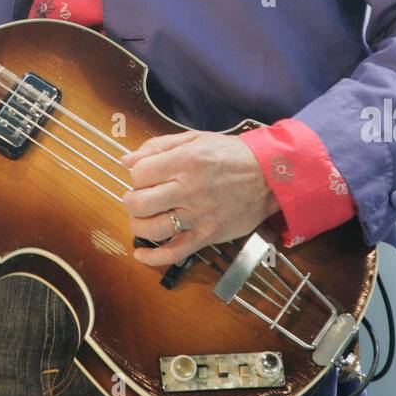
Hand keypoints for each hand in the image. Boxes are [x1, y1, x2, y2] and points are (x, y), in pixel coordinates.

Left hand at [118, 128, 280, 267]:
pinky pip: (174, 252)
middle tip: (137, 198)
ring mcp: (198, 215)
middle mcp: (189, 189)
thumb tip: (126, 160)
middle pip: (139, 202)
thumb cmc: (232, 155)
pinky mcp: (208, 235)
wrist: (270, 175)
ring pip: (153, 228)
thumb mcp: (195, 138)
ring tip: (141, 218)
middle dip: (131, 201)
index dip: (135, 175)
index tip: (143, 176)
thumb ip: (158, 146)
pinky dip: (153, 257)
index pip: (139, 174)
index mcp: (184, 161)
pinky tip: (140, 253)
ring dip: (138, 225)